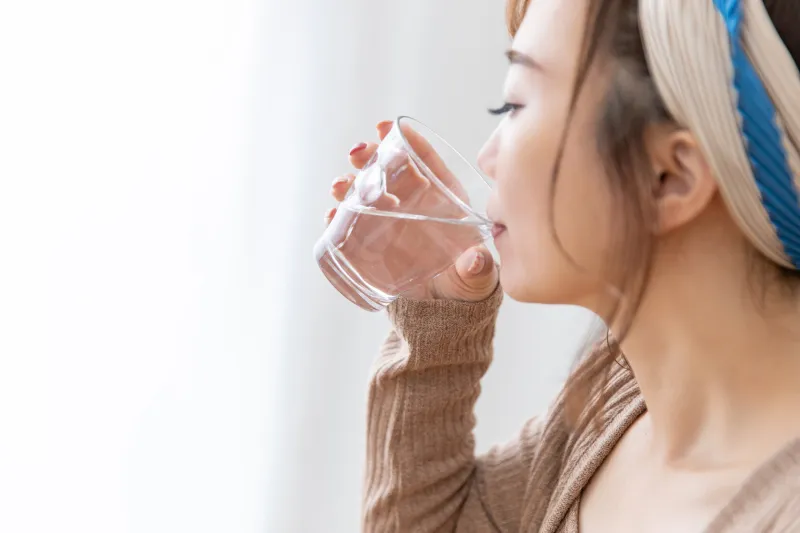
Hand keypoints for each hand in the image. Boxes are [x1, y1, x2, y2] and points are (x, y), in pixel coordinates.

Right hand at [324, 120, 497, 301]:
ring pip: (367, 193)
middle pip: (390, 171)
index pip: (426, 164)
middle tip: (357, 152)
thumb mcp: (474, 277)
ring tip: (339, 185)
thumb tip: (475, 260)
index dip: (409, 143)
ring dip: (349, 184)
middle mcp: (414, 205)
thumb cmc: (465, 284)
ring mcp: (391, 221)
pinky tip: (332, 217)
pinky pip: (353, 225)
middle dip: (370, 156)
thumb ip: (476, 270)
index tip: (388, 127)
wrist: (441, 310)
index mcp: (444, 200)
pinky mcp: (373, 242)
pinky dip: (340, 219)